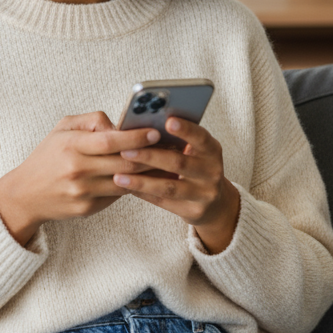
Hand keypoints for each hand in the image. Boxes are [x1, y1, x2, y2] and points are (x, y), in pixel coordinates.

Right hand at [0, 112, 161, 245]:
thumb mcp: (62, 129)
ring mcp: (83, 192)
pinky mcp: (87, 209)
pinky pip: (117, 196)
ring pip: (125, 182)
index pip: (110, 141)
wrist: (26, 195)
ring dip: (147, 174)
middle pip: (124, 164)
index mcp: (71, 146)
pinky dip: (132, 187)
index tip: (155, 132)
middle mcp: (77, 170)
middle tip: (170, 148)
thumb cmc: (47, 157)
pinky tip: (145, 179)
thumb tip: (119, 125)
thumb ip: (91, 121)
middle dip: (150, 156)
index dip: (135, 137)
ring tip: (164, 163)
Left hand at [113, 116, 239, 252]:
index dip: (186, 129)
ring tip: (118, 176)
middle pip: (178, 162)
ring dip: (141, 181)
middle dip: (149, 156)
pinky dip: (143, 194)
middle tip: (125, 150)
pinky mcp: (194, 211)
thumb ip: (173, 139)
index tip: (167, 121)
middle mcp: (212, 171)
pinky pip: (164, 202)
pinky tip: (127, 187)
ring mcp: (205, 194)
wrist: (214, 203)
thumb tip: (139, 126)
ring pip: (169, 187)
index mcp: (212, 150)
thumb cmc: (194, 167)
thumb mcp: (193, 151)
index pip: (200, 137)